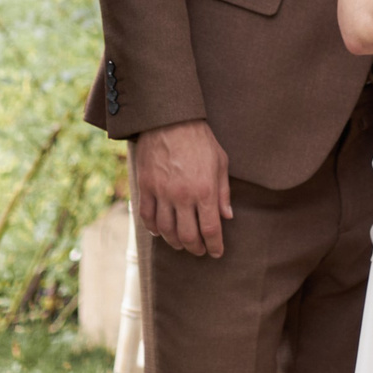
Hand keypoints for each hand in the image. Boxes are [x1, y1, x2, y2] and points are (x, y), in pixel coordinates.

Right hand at [131, 119, 232, 258]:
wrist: (170, 120)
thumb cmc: (200, 140)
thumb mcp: (220, 162)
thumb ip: (223, 192)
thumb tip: (227, 216)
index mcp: (205, 190)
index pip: (210, 229)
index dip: (214, 245)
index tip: (216, 252)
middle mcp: (183, 196)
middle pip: (188, 235)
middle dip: (195, 248)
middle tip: (199, 251)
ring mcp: (162, 192)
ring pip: (166, 230)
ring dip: (174, 242)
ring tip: (181, 244)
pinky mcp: (146, 187)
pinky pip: (147, 216)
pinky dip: (153, 229)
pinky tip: (159, 232)